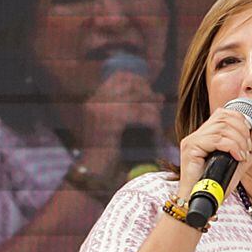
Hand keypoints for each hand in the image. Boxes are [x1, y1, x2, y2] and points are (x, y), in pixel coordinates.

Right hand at [78, 63, 164, 183]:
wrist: (93, 175)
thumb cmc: (109, 155)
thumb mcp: (118, 127)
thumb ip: (132, 110)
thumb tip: (158, 96)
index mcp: (95, 100)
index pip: (121, 76)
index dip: (139, 81)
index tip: (150, 93)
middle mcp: (97, 100)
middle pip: (130, 83)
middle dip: (147, 92)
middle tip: (158, 102)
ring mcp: (102, 110)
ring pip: (137, 97)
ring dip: (150, 106)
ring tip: (156, 117)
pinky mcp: (111, 122)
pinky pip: (139, 114)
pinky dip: (151, 120)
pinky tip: (155, 128)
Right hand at [176, 101, 251, 203]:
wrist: (202, 201)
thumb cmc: (218, 185)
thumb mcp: (241, 164)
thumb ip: (251, 147)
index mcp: (207, 134)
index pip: (224, 113)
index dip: (241, 121)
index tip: (249, 140)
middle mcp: (198, 134)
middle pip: (225, 117)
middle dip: (242, 131)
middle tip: (247, 150)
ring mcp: (193, 140)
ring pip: (222, 127)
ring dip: (239, 141)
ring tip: (242, 156)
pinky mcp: (190, 147)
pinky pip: (216, 139)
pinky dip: (232, 146)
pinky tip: (237, 157)